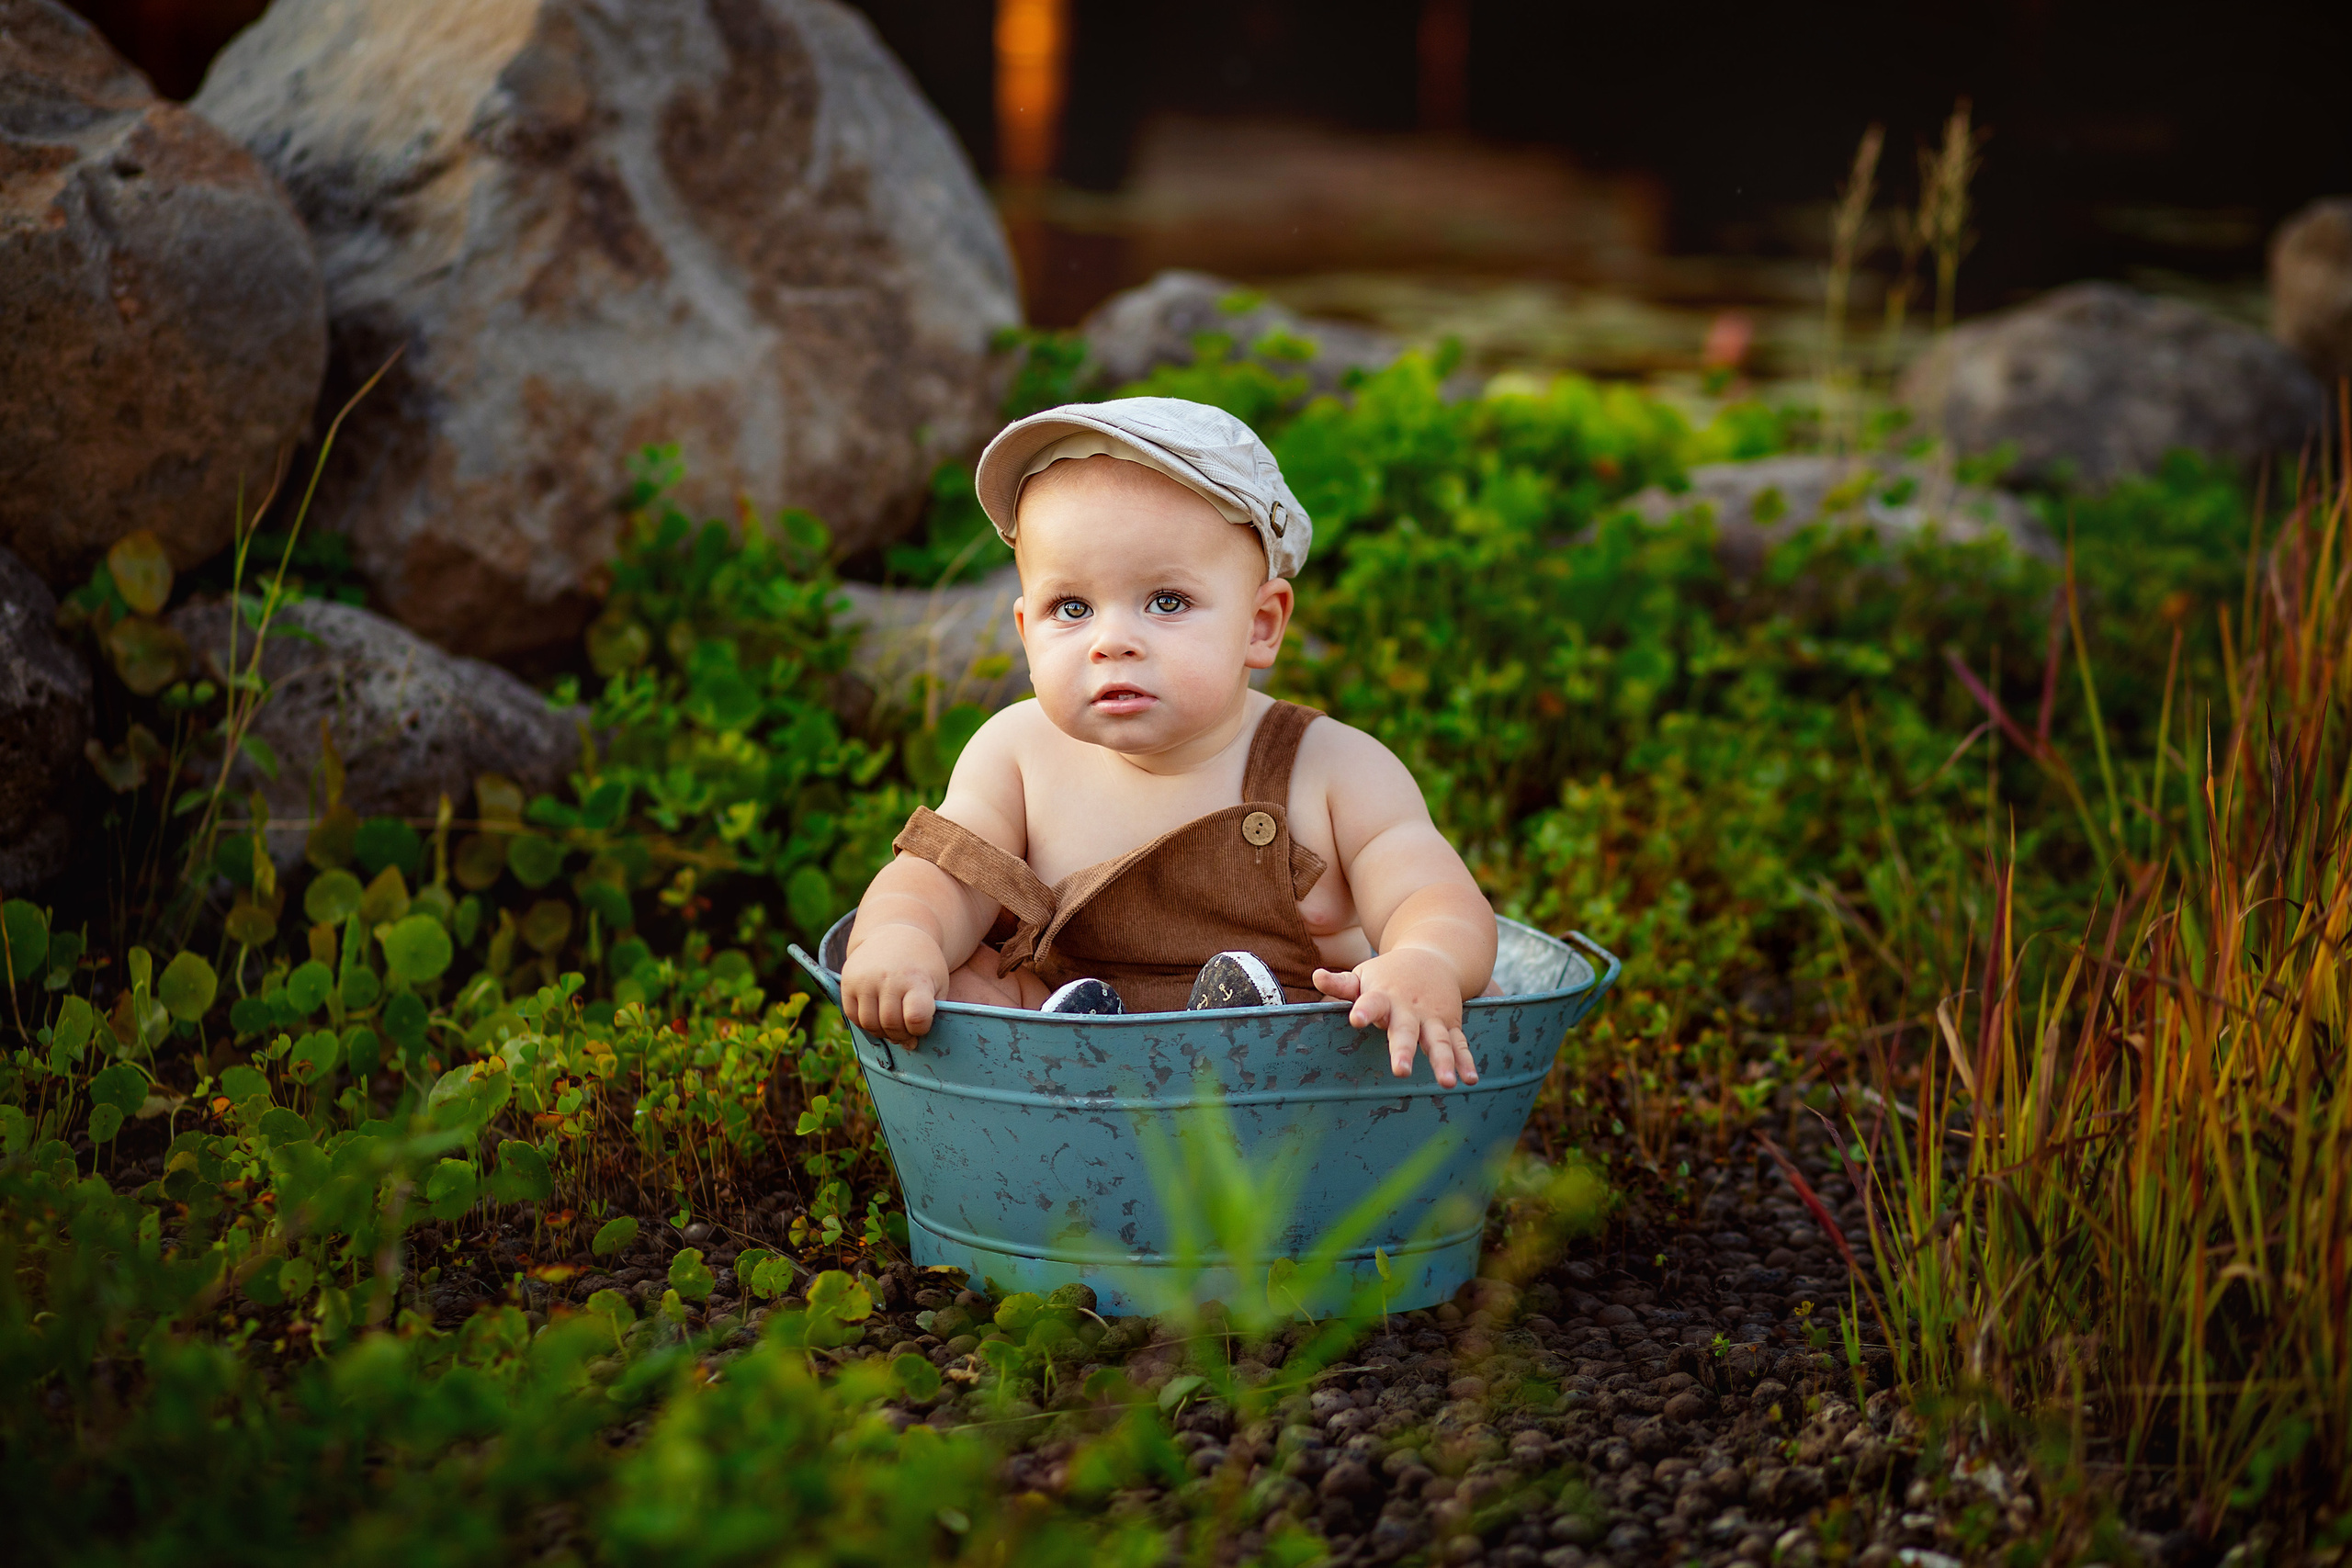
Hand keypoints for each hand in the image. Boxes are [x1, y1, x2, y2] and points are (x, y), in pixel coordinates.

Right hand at [839, 922, 950, 1043]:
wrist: (896, 934)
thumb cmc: (922, 966)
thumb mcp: (937, 984)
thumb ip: (928, 1015)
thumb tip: (908, 1047)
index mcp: (915, 978)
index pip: (916, 1016)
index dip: (921, 1028)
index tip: (923, 1023)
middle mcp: (888, 977)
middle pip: (891, 1024)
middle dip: (901, 1034)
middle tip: (907, 1031)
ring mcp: (865, 979)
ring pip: (870, 1024)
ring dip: (883, 1031)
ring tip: (893, 1024)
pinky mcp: (848, 981)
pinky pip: (853, 1016)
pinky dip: (866, 1023)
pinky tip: (878, 1015)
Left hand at [1314, 947, 1477, 1087]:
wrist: (1434, 956)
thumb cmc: (1389, 973)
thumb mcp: (1364, 975)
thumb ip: (1341, 984)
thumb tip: (1316, 976)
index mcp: (1384, 996)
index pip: (1371, 1003)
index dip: (1364, 1011)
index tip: (1356, 1020)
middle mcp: (1409, 1008)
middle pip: (1406, 1030)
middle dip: (1403, 1050)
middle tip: (1400, 1071)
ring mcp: (1432, 1018)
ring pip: (1438, 1041)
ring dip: (1442, 1061)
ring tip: (1446, 1083)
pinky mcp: (1450, 1025)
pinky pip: (1459, 1044)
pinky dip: (1465, 1061)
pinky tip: (1470, 1079)